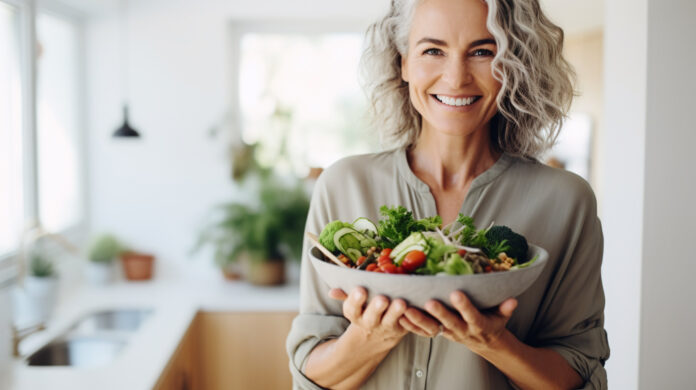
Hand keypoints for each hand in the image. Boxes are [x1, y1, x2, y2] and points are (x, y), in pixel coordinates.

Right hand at [329, 287, 407, 344]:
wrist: (376, 338)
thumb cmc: (365, 311)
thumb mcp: (353, 306)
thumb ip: (346, 295)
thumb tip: (332, 292)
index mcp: (355, 315)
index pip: (352, 309)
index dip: (355, 300)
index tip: (360, 290)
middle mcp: (370, 323)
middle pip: (372, 317)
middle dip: (376, 308)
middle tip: (382, 298)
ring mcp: (386, 327)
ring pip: (390, 320)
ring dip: (395, 312)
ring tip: (401, 303)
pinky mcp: (401, 329)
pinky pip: (406, 324)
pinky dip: (410, 317)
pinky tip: (414, 307)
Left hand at [400, 291, 516, 352]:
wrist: (483, 342)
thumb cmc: (491, 323)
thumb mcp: (501, 317)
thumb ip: (505, 308)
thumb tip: (513, 299)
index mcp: (477, 324)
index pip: (472, 316)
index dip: (465, 306)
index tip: (457, 294)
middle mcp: (461, 329)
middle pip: (449, 322)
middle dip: (439, 312)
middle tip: (430, 302)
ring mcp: (448, 333)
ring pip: (431, 328)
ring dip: (418, 319)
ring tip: (407, 308)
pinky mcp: (437, 333)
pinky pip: (421, 332)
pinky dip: (410, 325)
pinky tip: (399, 316)